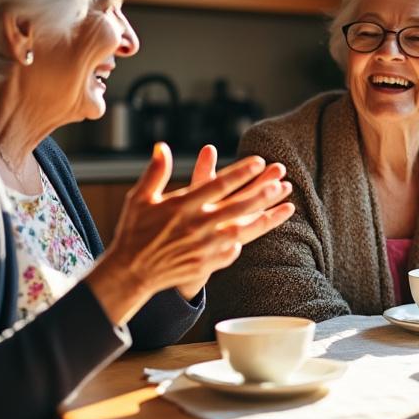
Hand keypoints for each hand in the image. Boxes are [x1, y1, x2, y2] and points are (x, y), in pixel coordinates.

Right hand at [87, 143, 295, 325]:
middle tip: (281, 181)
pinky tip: (259, 230)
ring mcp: (203, 246)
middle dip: (262, 193)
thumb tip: (163, 147)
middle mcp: (195, 225)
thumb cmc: (134, 231)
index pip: (217, 185)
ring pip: (242, 230)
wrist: (131, 271)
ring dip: (266, 218)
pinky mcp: (206, 263)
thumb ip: (155, 173)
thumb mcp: (140, 198)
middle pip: (236, 206)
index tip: (259, 161)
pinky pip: (232, 251)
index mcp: (181, 206)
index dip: (240, 173)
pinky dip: (245, 240)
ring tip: (287, 207)